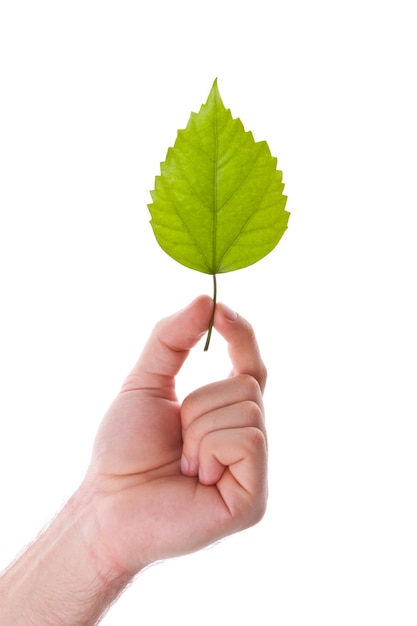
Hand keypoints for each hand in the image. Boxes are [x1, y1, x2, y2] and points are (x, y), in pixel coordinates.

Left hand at [83, 295, 267, 578]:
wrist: (106, 505)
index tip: (220, 311)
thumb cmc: (124, 449)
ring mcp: (253, 471)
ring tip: (182, 463)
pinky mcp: (253, 498)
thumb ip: (171, 339)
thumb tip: (204, 300)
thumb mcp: (145, 382)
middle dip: (199, 403)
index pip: (250, 366)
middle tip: (176, 439)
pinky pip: (248, 440)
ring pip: (247, 410)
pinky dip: (210, 449)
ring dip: (199, 430)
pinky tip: (194, 477)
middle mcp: (246, 440)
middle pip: (247, 386)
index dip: (241, 336)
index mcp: (226, 416)